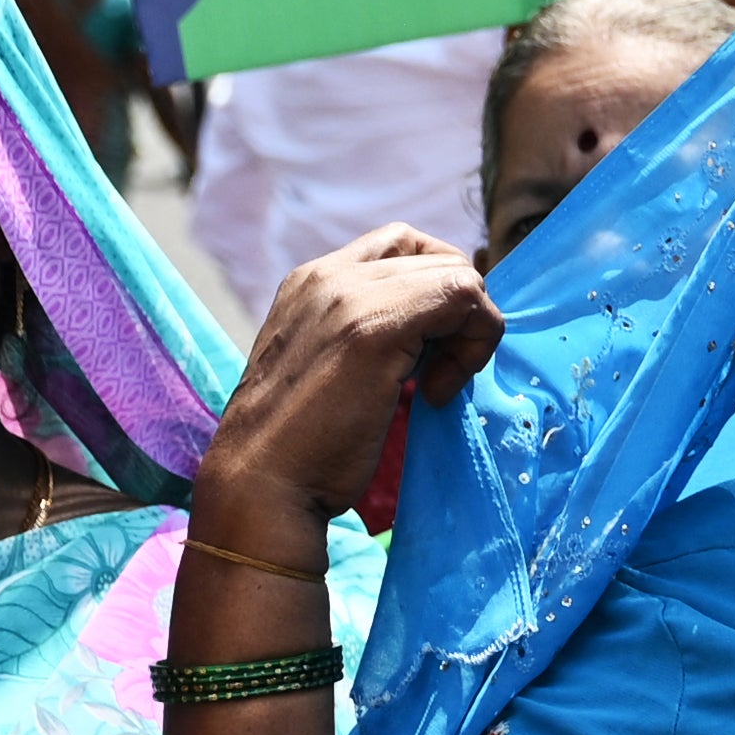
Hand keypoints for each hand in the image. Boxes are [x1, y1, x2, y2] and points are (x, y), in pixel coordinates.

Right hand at [195, 227, 504, 543]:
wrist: (259, 488)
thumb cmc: (298, 447)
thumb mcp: (328, 366)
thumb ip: (366, 333)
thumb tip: (434, 334)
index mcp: (310, 282)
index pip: (401, 247)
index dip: (434, 294)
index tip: (428, 353)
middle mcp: (327, 275)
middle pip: (436, 256)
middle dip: (458, 313)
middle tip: (438, 374)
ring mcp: (348, 295)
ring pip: (458, 274)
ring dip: (468, 333)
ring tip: (434, 386)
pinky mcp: (375, 327)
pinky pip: (465, 297)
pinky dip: (474, 346)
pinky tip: (435, 395)